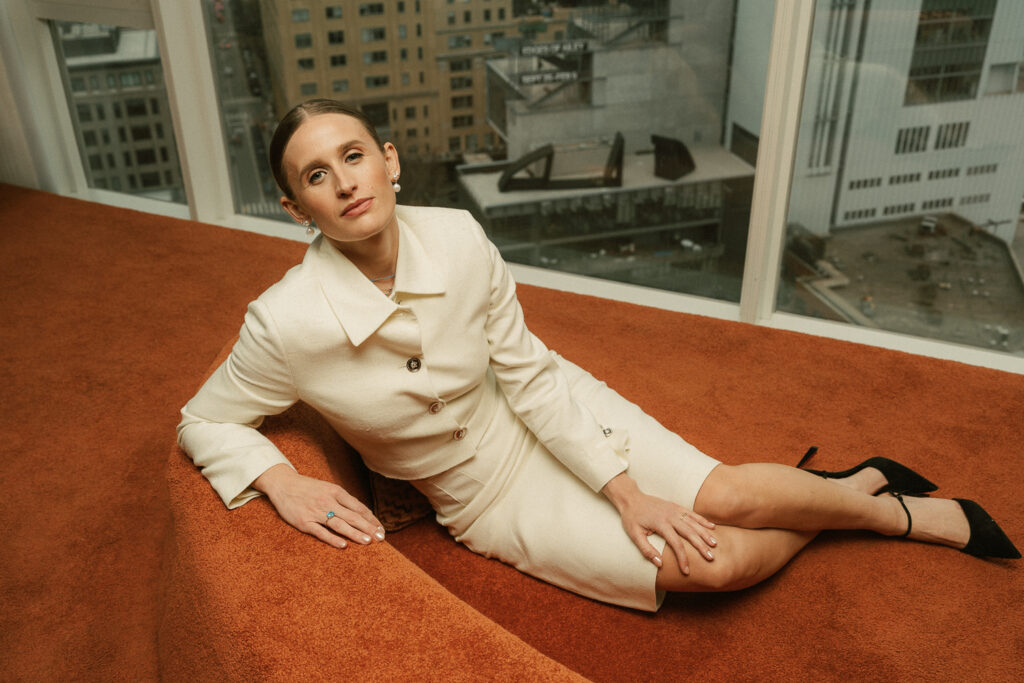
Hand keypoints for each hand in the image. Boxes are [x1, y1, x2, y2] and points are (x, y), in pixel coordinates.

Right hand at [253, 464, 385, 548]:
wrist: (283, 484)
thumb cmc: (309, 488)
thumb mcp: (329, 489)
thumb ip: (344, 500)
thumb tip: (362, 514)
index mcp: (336, 492)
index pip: (359, 507)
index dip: (371, 519)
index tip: (381, 529)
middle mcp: (328, 501)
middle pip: (352, 516)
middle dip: (368, 528)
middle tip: (381, 538)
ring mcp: (316, 512)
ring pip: (339, 524)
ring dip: (354, 533)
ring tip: (367, 542)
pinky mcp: (304, 522)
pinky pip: (320, 532)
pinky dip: (332, 539)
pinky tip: (343, 545)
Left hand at [602, 472, 716, 575]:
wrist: (631, 498)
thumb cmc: (631, 518)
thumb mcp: (634, 535)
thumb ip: (646, 550)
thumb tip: (660, 564)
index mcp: (660, 524)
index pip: (676, 544)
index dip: (682, 558)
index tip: (686, 571)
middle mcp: (670, 516)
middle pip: (689, 533)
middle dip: (701, 546)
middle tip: (711, 558)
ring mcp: (674, 510)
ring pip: (694, 523)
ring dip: (705, 534)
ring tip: (715, 544)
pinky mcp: (676, 506)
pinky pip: (692, 514)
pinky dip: (702, 520)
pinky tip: (712, 527)